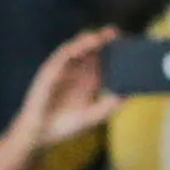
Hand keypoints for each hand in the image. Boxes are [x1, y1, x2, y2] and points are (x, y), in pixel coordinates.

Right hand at [29, 28, 120, 142]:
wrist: (40, 136)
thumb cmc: (65, 126)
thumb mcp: (93, 117)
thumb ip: (109, 106)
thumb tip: (127, 94)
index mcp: (88, 80)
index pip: (103, 60)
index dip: (115, 51)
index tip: (129, 44)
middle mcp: (76, 72)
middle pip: (92, 50)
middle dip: (105, 40)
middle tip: (117, 33)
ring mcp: (63, 70)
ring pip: (78, 48)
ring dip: (91, 39)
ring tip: (106, 35)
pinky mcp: (50, 71)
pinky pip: (64, 55)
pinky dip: (76, 46)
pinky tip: (89, 42)